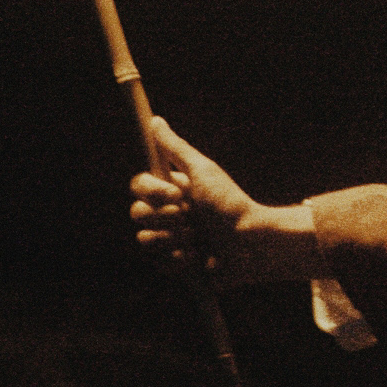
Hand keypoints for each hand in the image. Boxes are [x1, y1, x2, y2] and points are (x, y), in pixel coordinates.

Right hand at [130, 116, 321, 287]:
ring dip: (175, 238)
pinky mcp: (175, 265)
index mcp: (171, 190)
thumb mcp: (203, 171)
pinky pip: (159, 262)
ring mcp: (169, 241)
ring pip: (145, 238)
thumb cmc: (230, 203)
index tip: (175, 194)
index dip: (151, 191)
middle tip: (191, 218)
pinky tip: (201, 256)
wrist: (249, 243)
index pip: (138, 186)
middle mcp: (167, 214)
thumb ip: (175, 148)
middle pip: (137, 213)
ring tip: (200, 238)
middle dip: (166, 217)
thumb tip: (155, 121)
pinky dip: (181, 258)